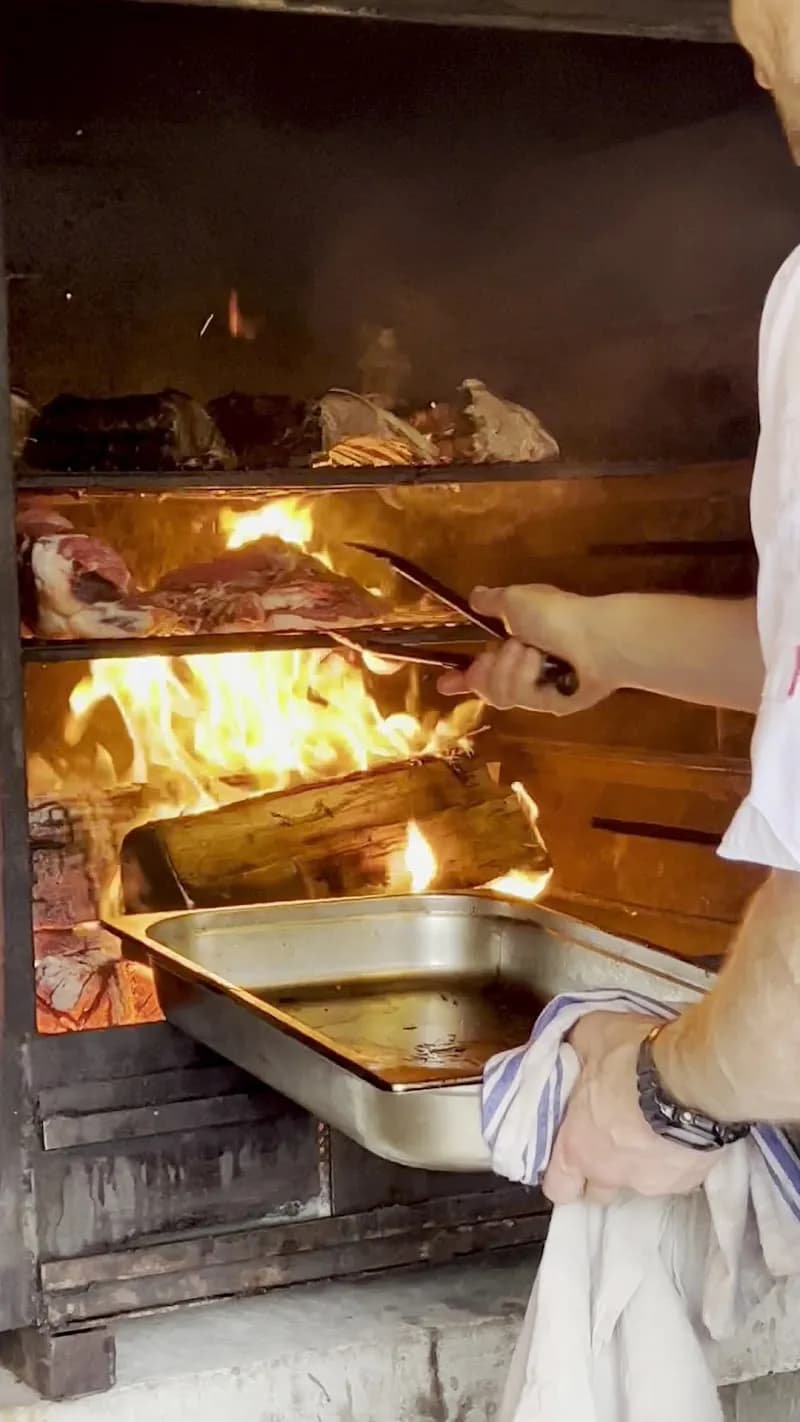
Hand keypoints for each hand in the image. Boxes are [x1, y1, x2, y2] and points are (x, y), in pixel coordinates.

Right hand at [437, 584, 617, 714]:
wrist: (593, 637)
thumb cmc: (555, 614)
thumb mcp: (514, 599)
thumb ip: (491, 601)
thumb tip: (475, 595)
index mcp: (515, 642)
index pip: (482, 666)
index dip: (460, 677)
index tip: (443, 683)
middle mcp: (525, 668)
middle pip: (484, 685)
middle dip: (484, 669)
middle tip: (496, 653)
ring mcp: (539, 688)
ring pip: (497, 693)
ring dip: (508, 668)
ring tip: (529, 652)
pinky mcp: (551, 705)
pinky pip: (520, 697)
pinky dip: (526, 676)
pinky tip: (542, 666)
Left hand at [542, 1013, 719, 1204]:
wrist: (692, 1076)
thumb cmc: (633, 1060)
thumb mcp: (589, 1035)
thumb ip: (575, 1048)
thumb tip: (571, 1045)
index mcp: (576, 1147)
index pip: (558, 1187)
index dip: (562, 1175)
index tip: (569, 1155)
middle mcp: (609, 1173)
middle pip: (597, 1192)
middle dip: (599, 1172)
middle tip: (609, 1138)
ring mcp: (650, 1182)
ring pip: (637, 1184)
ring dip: (638, 1163)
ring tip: (649, 1130)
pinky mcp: (685, 1180)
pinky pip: (673, 1176)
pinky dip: (672, 1159)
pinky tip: (677, 1133)